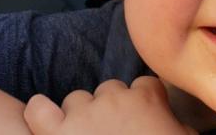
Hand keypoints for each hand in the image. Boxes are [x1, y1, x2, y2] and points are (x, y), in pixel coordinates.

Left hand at [24, 76, 196, 134]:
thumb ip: (178, 127)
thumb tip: (175, 126)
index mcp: (147, 100)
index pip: (145, 85)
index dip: (144, 102)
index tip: (144, 119)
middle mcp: (114, 100)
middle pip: (109, 90)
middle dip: (111, 110)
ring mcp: (83, 115)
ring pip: (76, 100)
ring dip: (80, 116)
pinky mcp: (56, 134)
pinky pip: (38, 110)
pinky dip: (39, 113)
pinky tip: (46, 124)